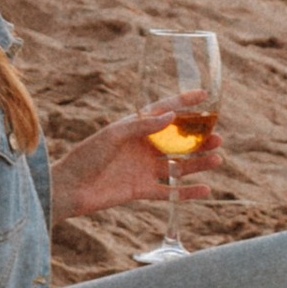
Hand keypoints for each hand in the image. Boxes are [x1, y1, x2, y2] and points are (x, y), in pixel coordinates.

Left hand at [49, 95, 223, 224]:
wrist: (69, 188)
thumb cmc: (86, 155)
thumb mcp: (113, 135)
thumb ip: (142, 126)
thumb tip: (171, 116)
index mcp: (135, 127)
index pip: (165, 111)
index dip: (184, 102)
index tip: (205, 95)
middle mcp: (143, 147)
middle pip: (177, 141)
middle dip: (198, 138)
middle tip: (218, 135)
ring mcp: (144, 169)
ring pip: (178, 166)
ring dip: (198, 163)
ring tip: (217, 158)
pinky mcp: (141, 190)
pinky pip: (169, 192)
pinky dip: (187, 192)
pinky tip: (206, 189)